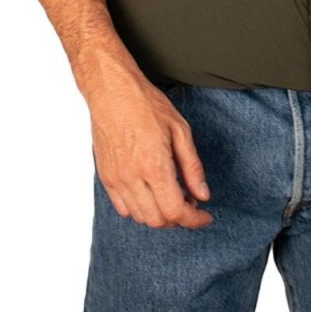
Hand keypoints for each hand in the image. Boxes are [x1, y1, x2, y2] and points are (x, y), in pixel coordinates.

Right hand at [87, 72, 212, 228]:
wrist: (112, 91)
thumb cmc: (145, 104)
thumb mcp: (179, 129)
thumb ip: (192, 166)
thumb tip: (202, 195)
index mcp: (154, 166)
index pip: (176, 211)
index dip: (194, 220)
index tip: (205, 216)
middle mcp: (132, 178)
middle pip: (158, 220)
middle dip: (179, 219)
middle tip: (191, 202)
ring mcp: (116, 180)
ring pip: (140, 217)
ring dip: (159, 215)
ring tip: (172, 195)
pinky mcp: (106, 177)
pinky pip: (122, 208)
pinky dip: (140, 209)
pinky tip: (151, 192)